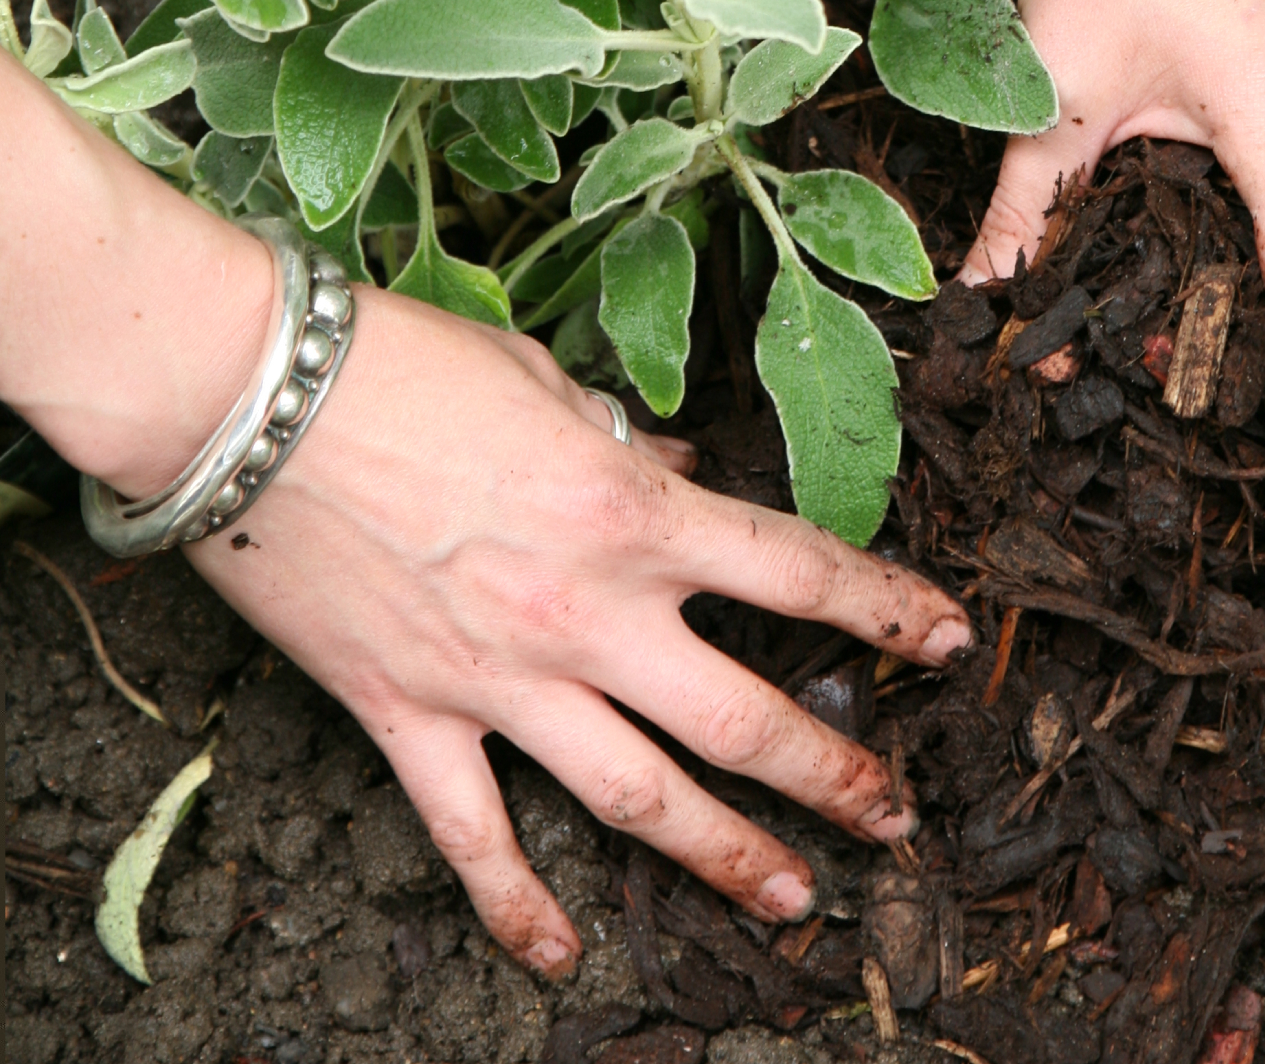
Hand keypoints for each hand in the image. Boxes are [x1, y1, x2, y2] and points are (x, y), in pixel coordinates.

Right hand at [193, 289, 971, 974]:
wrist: (257, 398)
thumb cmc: (406, 364)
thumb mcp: (545, 383)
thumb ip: (625, 441)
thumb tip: (678, 470)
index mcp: (635, 511)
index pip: (798, 572)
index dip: (888, 608)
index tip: (950, 637)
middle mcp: (590, 613)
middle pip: (744, 718)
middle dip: (836, 775)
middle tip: (895, 819)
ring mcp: (501, 681)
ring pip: (640, 798)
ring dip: (725, 858)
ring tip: (791, 902)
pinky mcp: (408, 721)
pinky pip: (478, 839)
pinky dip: (521, 906)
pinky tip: (562, 957)